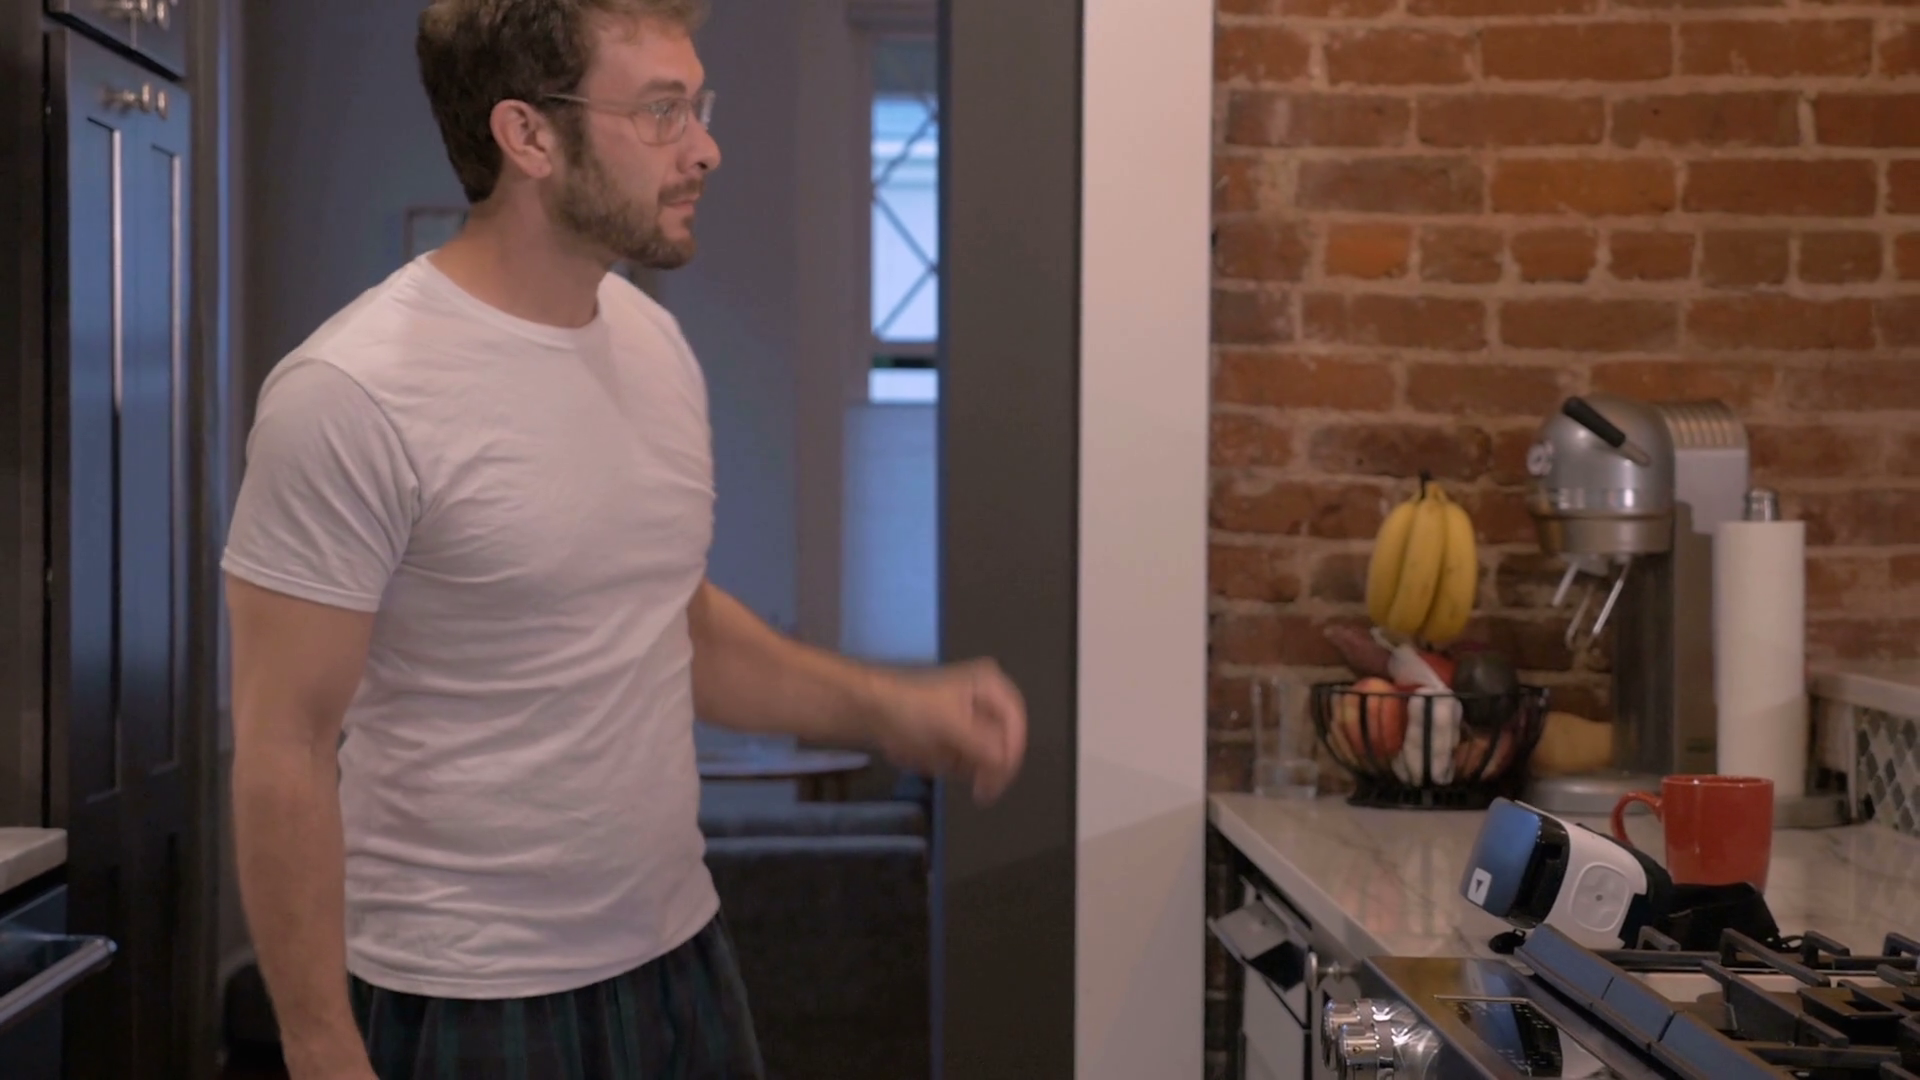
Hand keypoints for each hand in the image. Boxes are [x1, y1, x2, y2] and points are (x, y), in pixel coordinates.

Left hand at [872, 658, 1027, 803]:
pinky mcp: (955, 735)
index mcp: (992, 686)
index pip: (1016, 727)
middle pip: (1003, 744)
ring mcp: (971, 718)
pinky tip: (931, 756)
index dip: (1011, 756)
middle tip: (976, 789)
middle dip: (983, 763)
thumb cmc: (913, 710)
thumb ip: (986, 747)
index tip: (997, 782)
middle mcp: (987, 700)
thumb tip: (1005, 768)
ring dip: (965, 765)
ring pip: (986, 756)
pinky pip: (967, 761)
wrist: (870, 710)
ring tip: (938, 757)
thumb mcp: (954, 726)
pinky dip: (952, 765)